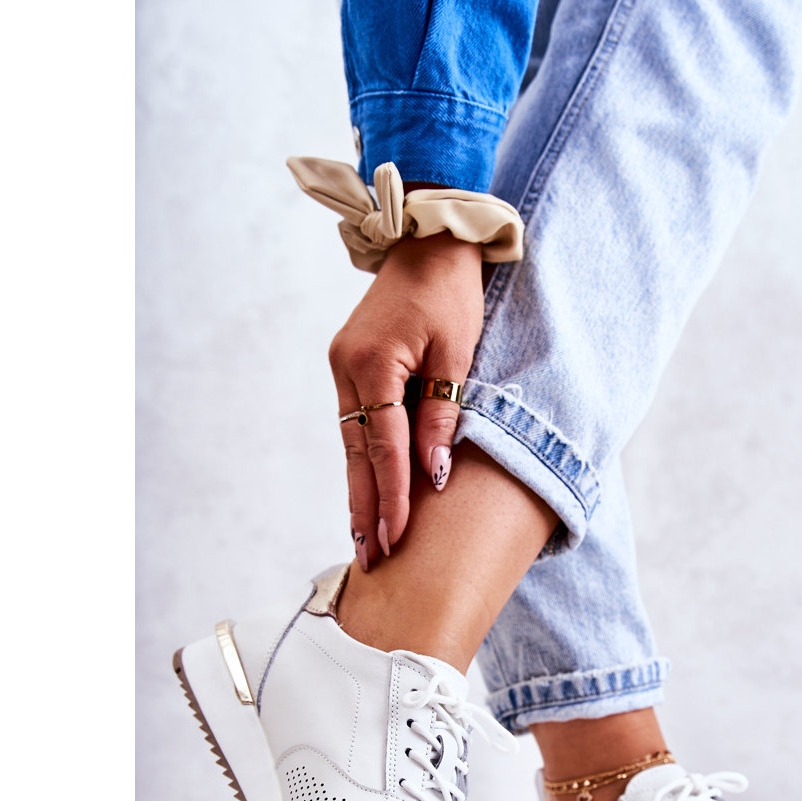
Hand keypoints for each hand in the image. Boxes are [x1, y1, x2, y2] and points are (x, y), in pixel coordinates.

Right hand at [328, 231, 483, 569]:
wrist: (428, 242)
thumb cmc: (452, 292)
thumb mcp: (458, 354)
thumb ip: (442, 414)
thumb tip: (434, 474)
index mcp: (373, 364)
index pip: (384, 446)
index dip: (392, 495)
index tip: (395, 536)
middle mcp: (346, 369)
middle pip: (356, 454)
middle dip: (364, 507)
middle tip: (369, 557)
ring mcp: (342, 367)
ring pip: (351, 443)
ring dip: (360, 490)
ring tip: (364, 537)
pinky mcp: (350, 366)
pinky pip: (356, 424)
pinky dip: (364, 460)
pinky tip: (368, 490)